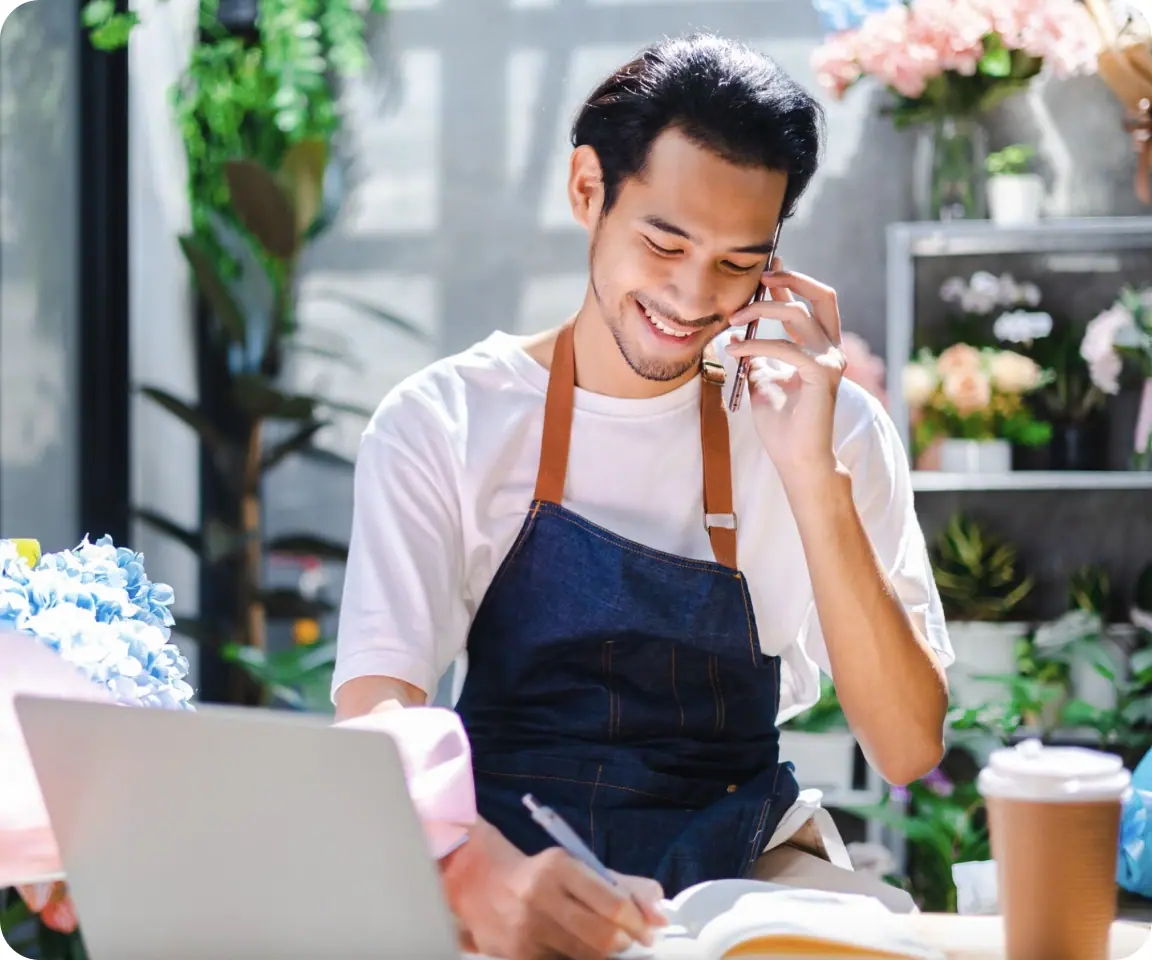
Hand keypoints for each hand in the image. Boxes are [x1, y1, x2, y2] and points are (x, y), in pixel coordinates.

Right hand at [444, 820, 665, 959]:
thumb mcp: (578, 868)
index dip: (638, 923)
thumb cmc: (541, 875)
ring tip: (602, 946)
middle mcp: (541, 898)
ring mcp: (527, 931)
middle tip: (629, 943)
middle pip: (603, 938)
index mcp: (560, 868)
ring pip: (585, 957)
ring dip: (603, 956)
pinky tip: (575, 949)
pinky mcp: (517, 958)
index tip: (648, 930)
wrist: (481, 884)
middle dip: (625, 944)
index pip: (613, 903)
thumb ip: (622, 885)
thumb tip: (660, 914)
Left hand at [725, 259, 845, 481]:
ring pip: (797, 314)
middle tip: (760, 276)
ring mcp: (830, 359)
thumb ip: (757, 356)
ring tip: (731, 321)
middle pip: (821, 295)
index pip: (808, 304)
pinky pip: (785, 346)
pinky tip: (734, 349)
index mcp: (818, 348)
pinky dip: (756, 344)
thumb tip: (737, 334)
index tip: (764, 269)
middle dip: (790, 280)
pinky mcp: (823, 374)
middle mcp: (830, 349)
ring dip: (760, 311)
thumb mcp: (762, 380)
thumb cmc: (781, 424)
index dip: (788, 283)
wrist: (796, 458)